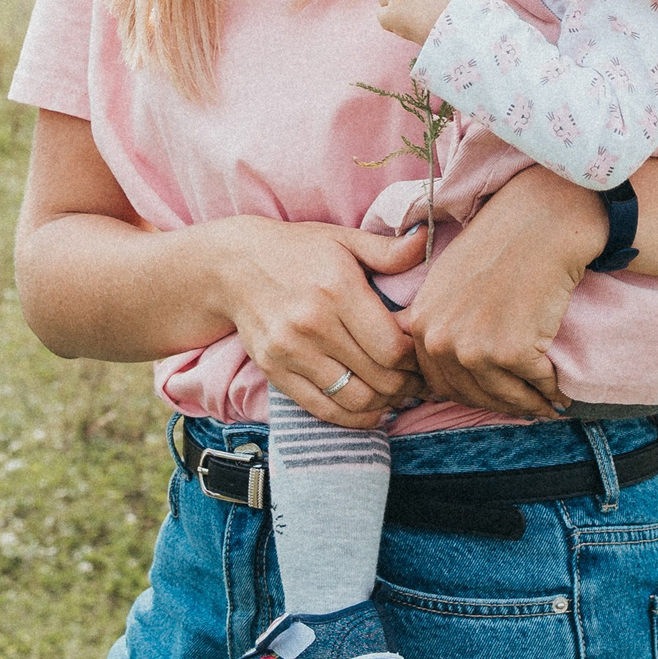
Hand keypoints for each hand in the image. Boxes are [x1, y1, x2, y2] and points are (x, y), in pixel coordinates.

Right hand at [209, 216, 427, 427]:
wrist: (231, 266)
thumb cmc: (296, 250)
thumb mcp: (342, 239)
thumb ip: (387, 249)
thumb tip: (426, 240)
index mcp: (338, 290)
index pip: (393, 346)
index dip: (417, 360)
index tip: (426, 357)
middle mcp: (313, 325)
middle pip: (379, 377)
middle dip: (410, 386)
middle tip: (423, 382)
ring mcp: (291, 353)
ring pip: (355, 399)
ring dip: (386, 405)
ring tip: (401, 396)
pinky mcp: (274, 372)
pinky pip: (322, 409)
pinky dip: (354, 419)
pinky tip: (373, 411)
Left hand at [402, 166, 596, 418]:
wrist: (541, 223)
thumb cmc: (503, 244)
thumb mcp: (449, 280)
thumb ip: (442, 320)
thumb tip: (452, 360)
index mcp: (422, 323)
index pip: (439, 380)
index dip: (470, 392)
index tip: (495, 395)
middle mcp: (441, 339)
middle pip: (470, 394)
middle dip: (500, 403)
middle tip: (525, 406)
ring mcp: (474, 348)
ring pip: (504, 396)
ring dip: (528, 404)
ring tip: (545, 405)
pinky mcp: (511, 352)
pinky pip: (535, 384)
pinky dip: (550, 390)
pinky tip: (560, 391)